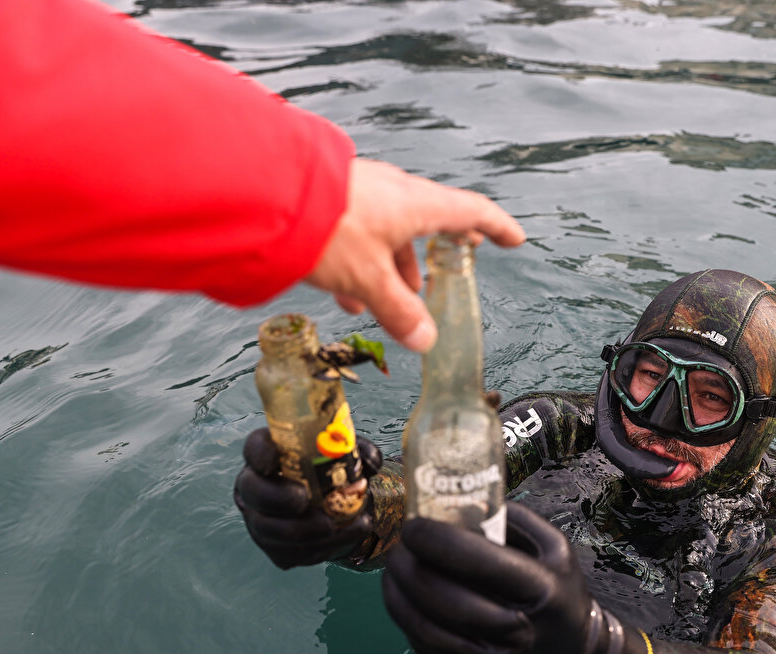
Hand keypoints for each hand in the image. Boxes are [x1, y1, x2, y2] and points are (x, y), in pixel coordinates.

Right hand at [233, 428, 382, 568]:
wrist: (341, 512)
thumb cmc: (335, 475)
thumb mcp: (348, 456)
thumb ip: (359, 452)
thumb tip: (370, 464)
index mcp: (271, 456)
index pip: (256, 447)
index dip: (261, 453)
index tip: (275, 460)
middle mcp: (258, 487)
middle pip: (252, 491)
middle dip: (276, 497)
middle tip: (303, 499)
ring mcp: (262, 521)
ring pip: (269, 529)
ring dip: (303, 528)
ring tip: (333, 524)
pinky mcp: (277, 550)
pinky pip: (291, 552)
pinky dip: (321, 546)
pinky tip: (345, 535)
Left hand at [306, 159, 526, 352]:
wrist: (263, 192)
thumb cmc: (326, 226)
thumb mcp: (368, 279)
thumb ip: (398, 310)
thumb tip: (425, 339)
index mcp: (416, 204)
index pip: (470, 211)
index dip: (495, 228)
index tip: (512, 239)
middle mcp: (393, 192)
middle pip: (425, 226)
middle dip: (427, 262)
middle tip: (431, 288)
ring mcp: (361, 192)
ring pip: (386, 233)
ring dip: (387, 268)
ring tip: (375, 304)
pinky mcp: (332, 199)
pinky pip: (357, 231)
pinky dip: (359, 261)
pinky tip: (341, 289)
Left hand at [382, 503, 653, 653]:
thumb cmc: (559, 593)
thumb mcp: (555, 548)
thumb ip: (513, 519)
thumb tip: (459, 501)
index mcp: (540, 590)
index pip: (478, 562)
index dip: (437, 539)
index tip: (415, 523)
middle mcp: (515, 632)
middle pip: (442, 597)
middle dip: (409, 565)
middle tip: (400, 543)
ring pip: (422, 625)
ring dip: (398, 590)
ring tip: (395, 566)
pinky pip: (420, 643)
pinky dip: (404, 614)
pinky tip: (404, 593)